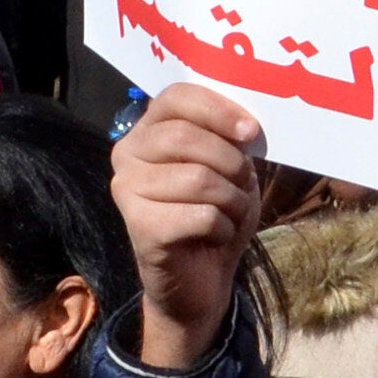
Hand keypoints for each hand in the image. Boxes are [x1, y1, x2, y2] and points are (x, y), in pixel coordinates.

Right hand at [113, 80, 265, 372]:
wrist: (199, 281)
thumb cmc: (215, 214)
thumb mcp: (229, 167)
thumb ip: (229, 137)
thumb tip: (246, 123)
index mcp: (147, 130)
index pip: (176, 96)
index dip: (218, 110)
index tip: (251, 132)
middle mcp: (126, 154)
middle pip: (186, 137)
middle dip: (231, 162)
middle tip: (242, 184)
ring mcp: (126, 190)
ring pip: (199, 178)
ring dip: (232, 200)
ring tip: (229, 214)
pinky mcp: (138, 226)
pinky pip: (201, 215)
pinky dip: (223, 228)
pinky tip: (213, 236)